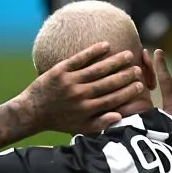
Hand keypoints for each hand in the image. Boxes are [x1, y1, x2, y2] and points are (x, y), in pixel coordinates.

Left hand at [15, 42, 143, 134]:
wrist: (30, 112)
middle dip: (125, 76)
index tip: (140, 85)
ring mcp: (69, 82)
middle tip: (138, 68)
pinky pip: (79, 59)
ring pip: (96, 70)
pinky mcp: (59, 71)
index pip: (112, 99)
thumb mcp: (79, 127)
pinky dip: (93, 52)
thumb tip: (121, 116)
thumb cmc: (58, 121)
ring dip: (114, 62)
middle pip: (107, 83)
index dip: (128, 92)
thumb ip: (100, 123)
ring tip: (128, 55)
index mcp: (85, 110)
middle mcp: (79, 95)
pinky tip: (106, 45)